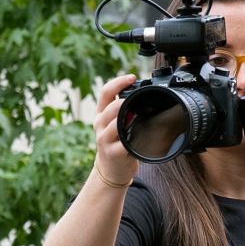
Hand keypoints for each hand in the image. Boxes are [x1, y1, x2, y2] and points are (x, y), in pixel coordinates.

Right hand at [93, 73, 138, 188]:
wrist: (112, 168)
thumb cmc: (117, 142)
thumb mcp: (117, 123)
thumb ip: (125, 109)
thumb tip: (143, 91)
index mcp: (102, 114)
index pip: (105, 92)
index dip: (118, 82)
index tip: (133, 77)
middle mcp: (100, 125)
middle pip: (110, 107)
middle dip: (123, 102)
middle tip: (137, 100)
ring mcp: (105, 139)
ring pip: (115, 125)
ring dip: (127, 119)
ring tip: (136, 117)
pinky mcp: (113, 153)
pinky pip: (123, 143)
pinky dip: (132, 138)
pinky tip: (139, 136)